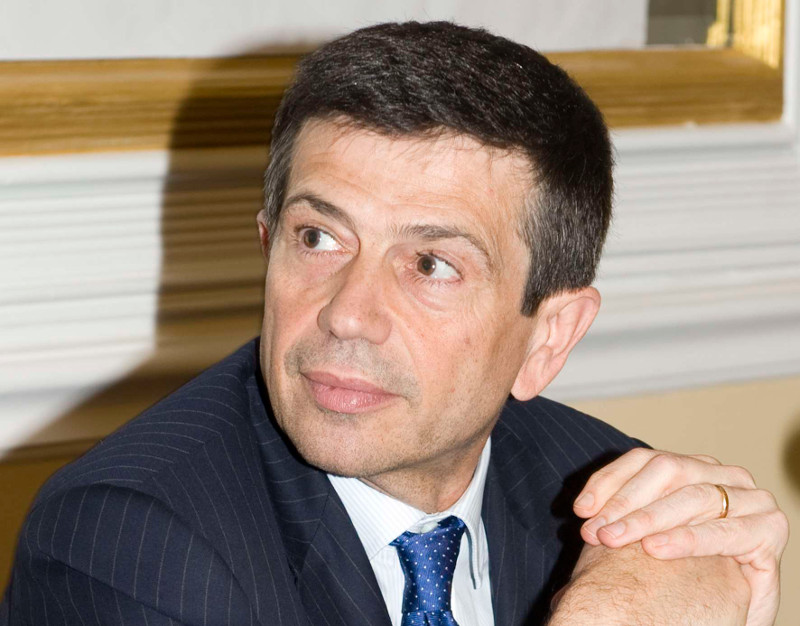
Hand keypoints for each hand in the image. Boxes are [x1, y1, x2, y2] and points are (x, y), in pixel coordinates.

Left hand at [572, 448, 788, 625]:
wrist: (733, 607)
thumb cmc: (686, 569)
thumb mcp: (650, 533)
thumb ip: (624, 513)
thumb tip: (578, 510)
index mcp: (693, 466)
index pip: (643, 460)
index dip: (608, 481)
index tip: (580, 510)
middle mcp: (724, 474)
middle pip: (665, 471)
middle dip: (623, 502)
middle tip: (594, 532)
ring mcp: (752, 498)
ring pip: (692, 497)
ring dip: (647, 518)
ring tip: (614, 539)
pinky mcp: (770, 530)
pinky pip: (723, 531)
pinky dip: (686, 539)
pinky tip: (655, 550)